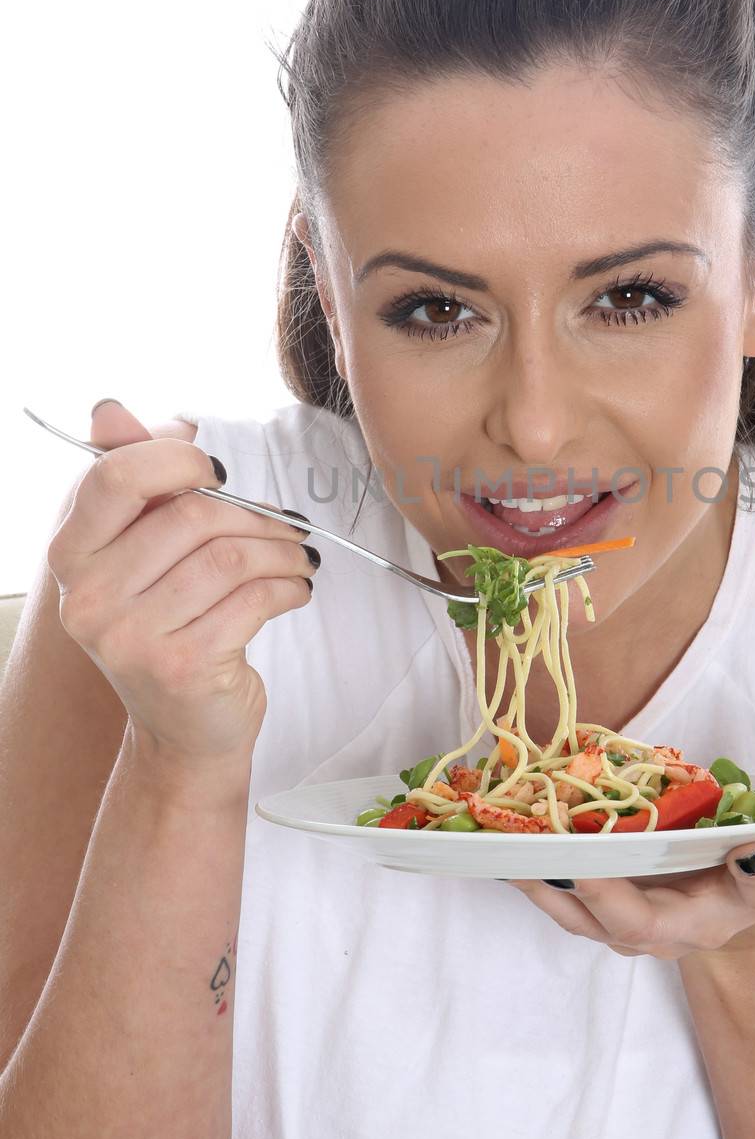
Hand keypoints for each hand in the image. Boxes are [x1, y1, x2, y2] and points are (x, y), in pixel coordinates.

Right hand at [47, 400, 318, 761]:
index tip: (218, 471)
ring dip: (282, 550)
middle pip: (190, 516)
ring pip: (228, 557)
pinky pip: (251, 599)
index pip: (114, 477)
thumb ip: (132, 479)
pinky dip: (288, 587)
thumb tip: (111, 409)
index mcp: (71, 554)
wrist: (185, 729)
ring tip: (300, 557)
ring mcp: (129, 638)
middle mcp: (87, 597)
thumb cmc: (171, 625)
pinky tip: (296, 590)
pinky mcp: (180, 666)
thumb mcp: (142, 553)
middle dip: (255, 514)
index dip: (176, 461)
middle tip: (288, 525)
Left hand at [502, 711, 754, 959]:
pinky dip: (540, 884)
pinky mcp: (615, 916)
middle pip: (653, 927)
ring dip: (556, 894)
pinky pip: (573, 908)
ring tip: (515, 858)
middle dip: (614, 899)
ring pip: (598, 924)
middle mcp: (700, 922)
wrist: (748, 887)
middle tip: (583, 863)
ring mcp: (651, 927)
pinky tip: (504, 852)